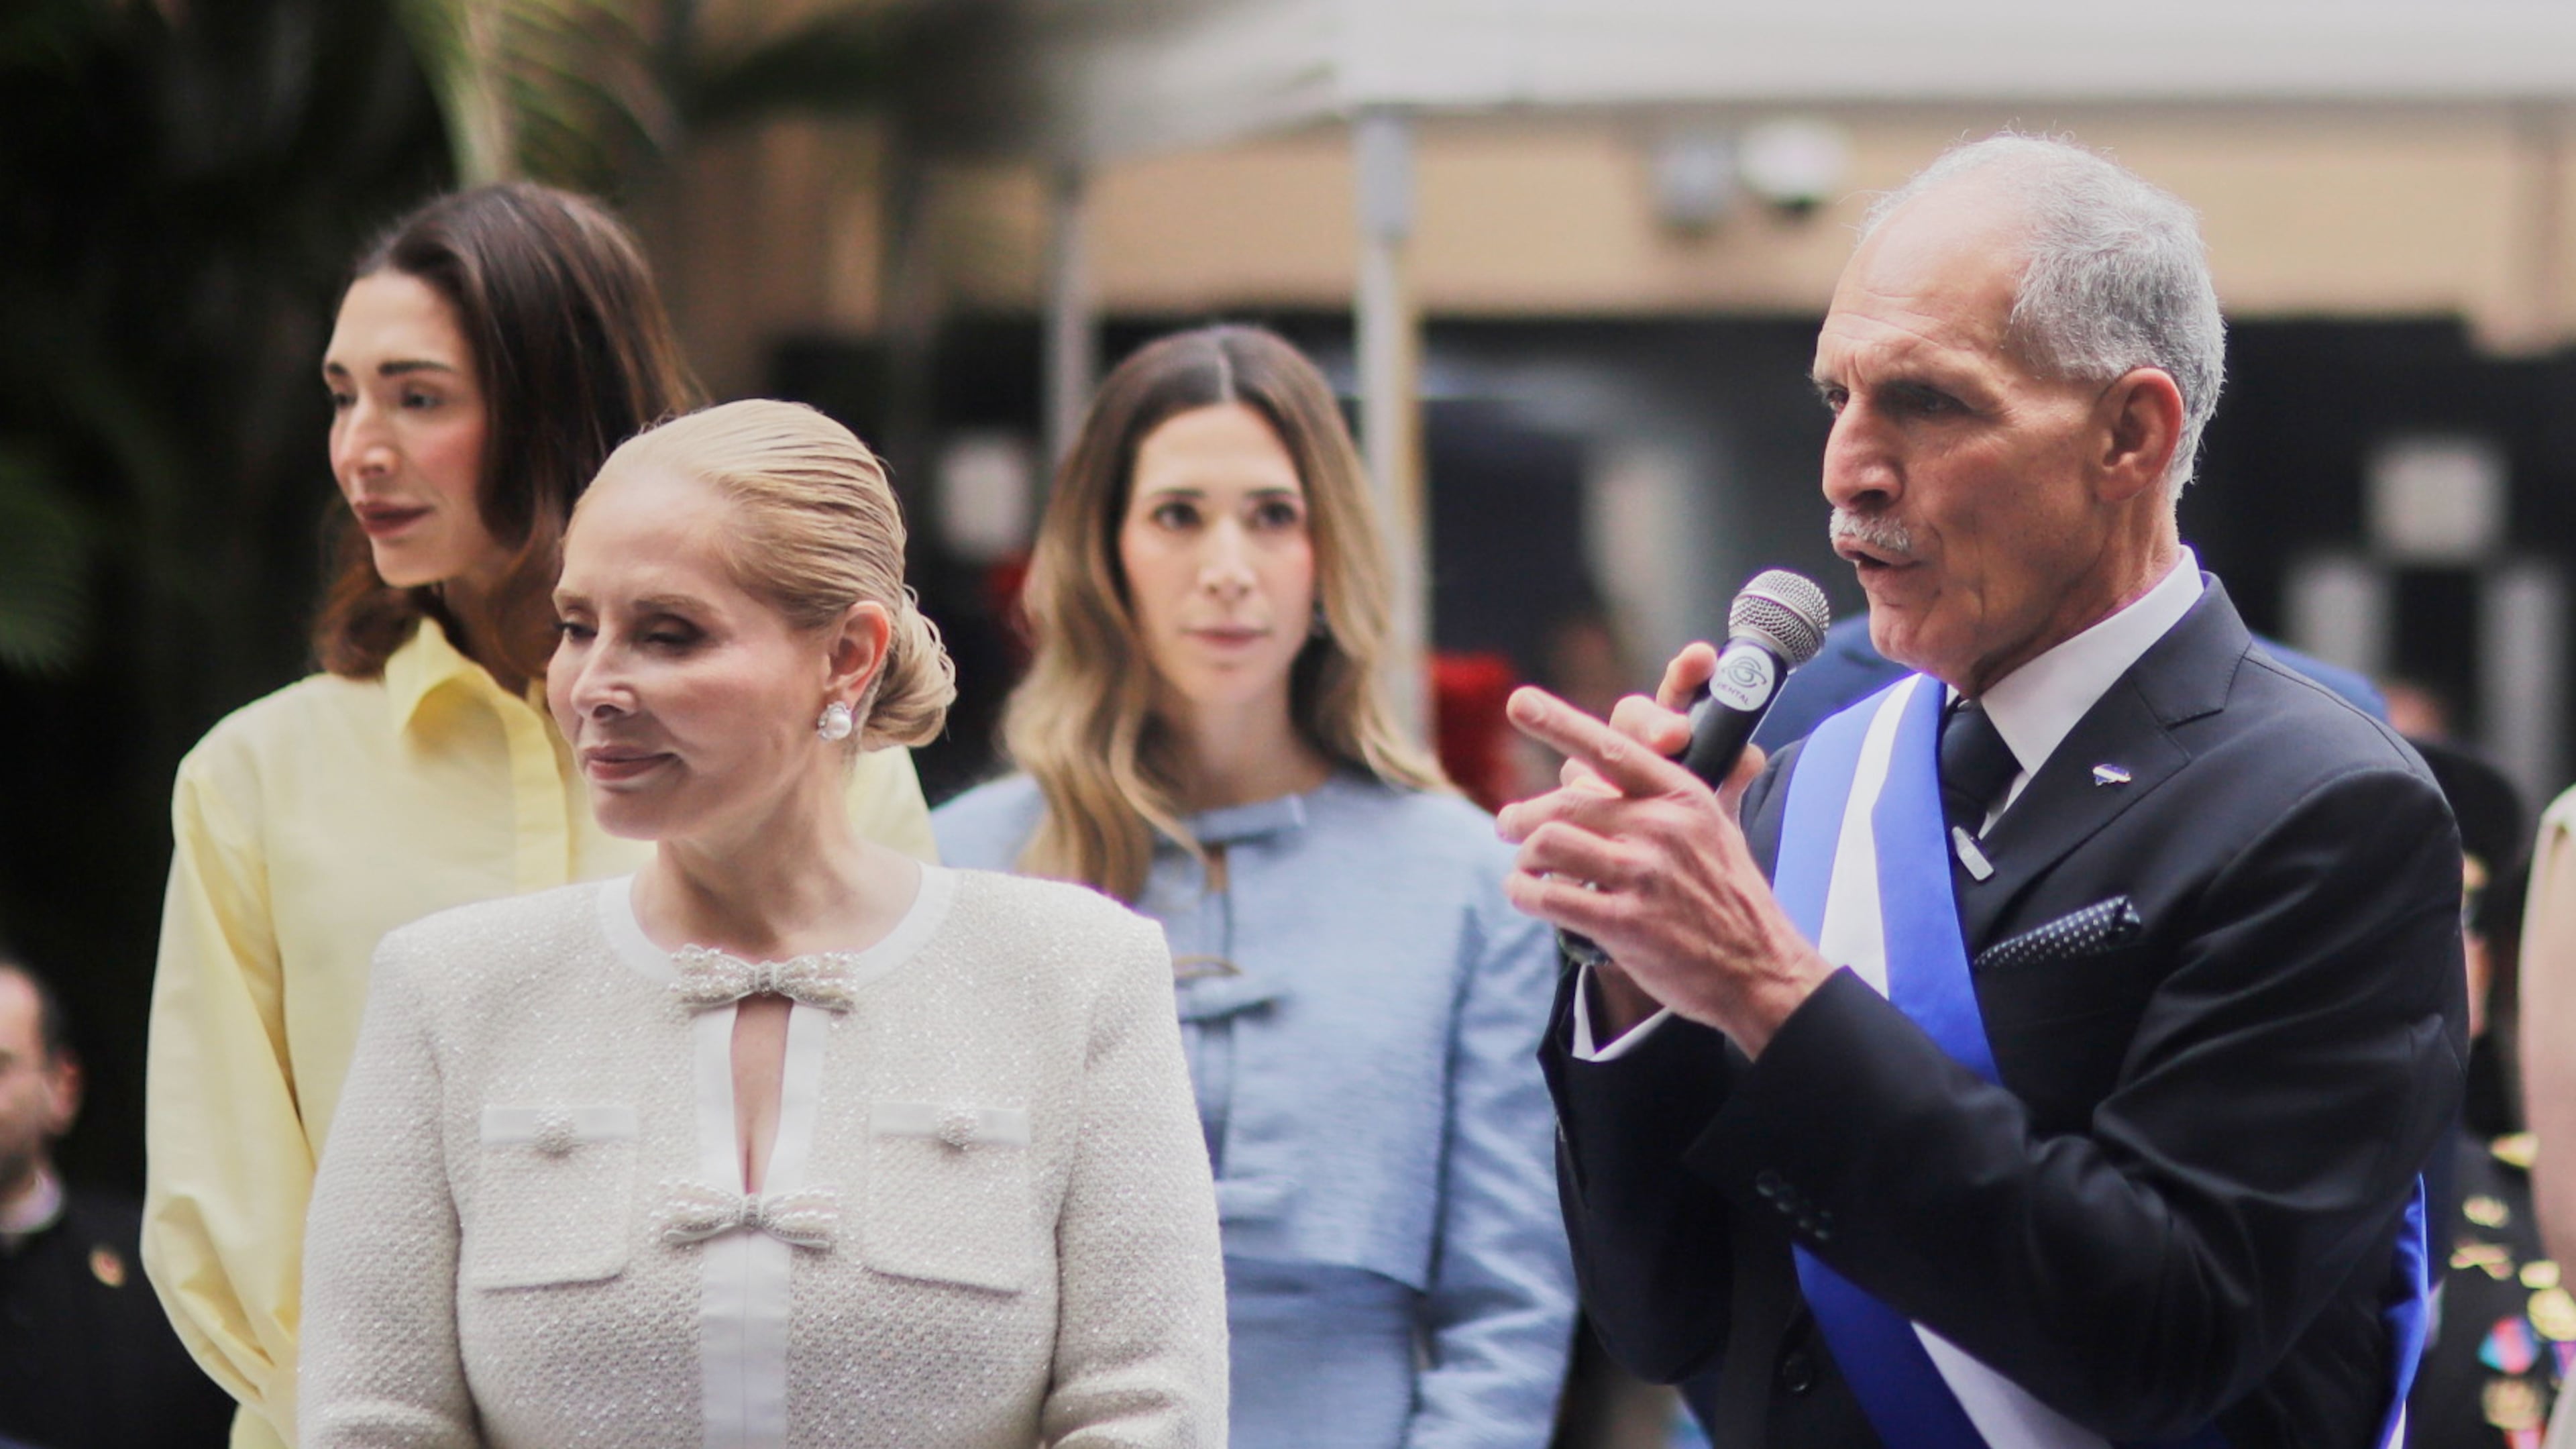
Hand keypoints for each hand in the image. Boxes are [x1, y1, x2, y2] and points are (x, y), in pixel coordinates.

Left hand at [1496, 646, 1832, 1054]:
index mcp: (1682, 795)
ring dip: (1523, 857)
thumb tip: (1580, 772)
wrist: (1760, 969)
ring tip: (1524, 868)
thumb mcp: (1709, 829)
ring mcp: (1643, 874)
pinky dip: (1524, 893)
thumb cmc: (1726, 897)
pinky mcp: (1625, 922)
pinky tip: (1526, 895)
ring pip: (1547, 843)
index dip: (1559, 722)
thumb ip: (1654, 797)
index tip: (1519, 702)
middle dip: (1522, 815)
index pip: (1611, 747)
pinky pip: (1548, 895)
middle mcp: (1662, 827)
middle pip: (1563, 803)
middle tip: (1507, 825)